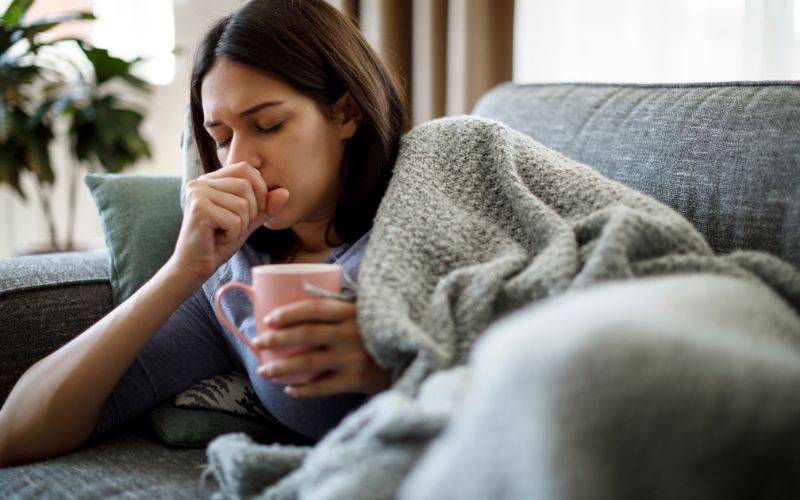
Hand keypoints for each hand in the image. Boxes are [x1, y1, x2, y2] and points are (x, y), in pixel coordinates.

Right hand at [170, 162, 288, 280]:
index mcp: (211, 180)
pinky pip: (234, 219)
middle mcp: (201, 182)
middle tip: (232, 227)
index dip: (259, 189)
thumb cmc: (219, 243)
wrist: (194, 266)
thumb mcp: (247, 221)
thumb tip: (286, 192)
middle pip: (246, 186)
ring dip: (240, 226)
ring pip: (242, 204)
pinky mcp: (198, 209)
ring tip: (224, 232)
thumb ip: (265, 207)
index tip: (252, 211)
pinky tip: (218, 238)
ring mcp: (198, 193)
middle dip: (250, 212)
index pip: (246, 169)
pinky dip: (232, 234)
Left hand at [252, 299, 391, 397]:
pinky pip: (324, 387)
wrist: (412, 356)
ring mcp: (353, 358)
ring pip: (309, 363)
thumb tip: (304, 293)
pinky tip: (290, 390)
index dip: (289, 313)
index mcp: (352, 312)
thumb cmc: (382, 331)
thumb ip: (341, 305)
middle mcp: (351, 333)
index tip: (269, 319)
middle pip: (306, 335)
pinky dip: (304, 390)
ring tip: (264, 370)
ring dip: (282, 367)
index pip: (314, 309)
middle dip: (277, 339)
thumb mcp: (366, 311)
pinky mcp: (357, 380)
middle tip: (258, 342)